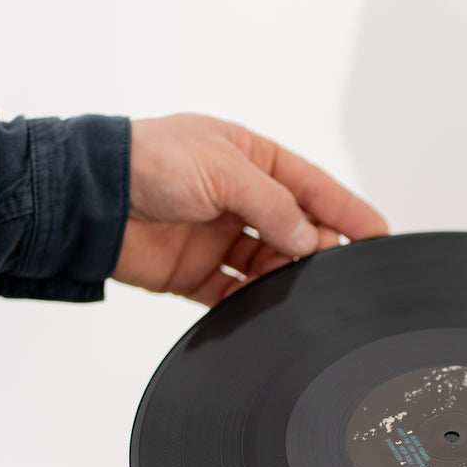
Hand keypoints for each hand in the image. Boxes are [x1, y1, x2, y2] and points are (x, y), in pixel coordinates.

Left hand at [114, 114, 387, 305]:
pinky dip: (252, 303)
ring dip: (286, 278)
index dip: (347, 211)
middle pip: (296, 230)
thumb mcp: (224, 170)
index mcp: (249, 159)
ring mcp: (217, 236)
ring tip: (299, 287)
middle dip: (319, 249)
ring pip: (270, 266)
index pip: (312, 188)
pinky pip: (235, 294)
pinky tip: (265, 307)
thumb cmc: (146, 159)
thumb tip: (312, 240)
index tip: (379, 235)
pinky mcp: (194, 273)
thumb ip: (274, 207)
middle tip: (336, 266)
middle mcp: (237, 198)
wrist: (88, 196)